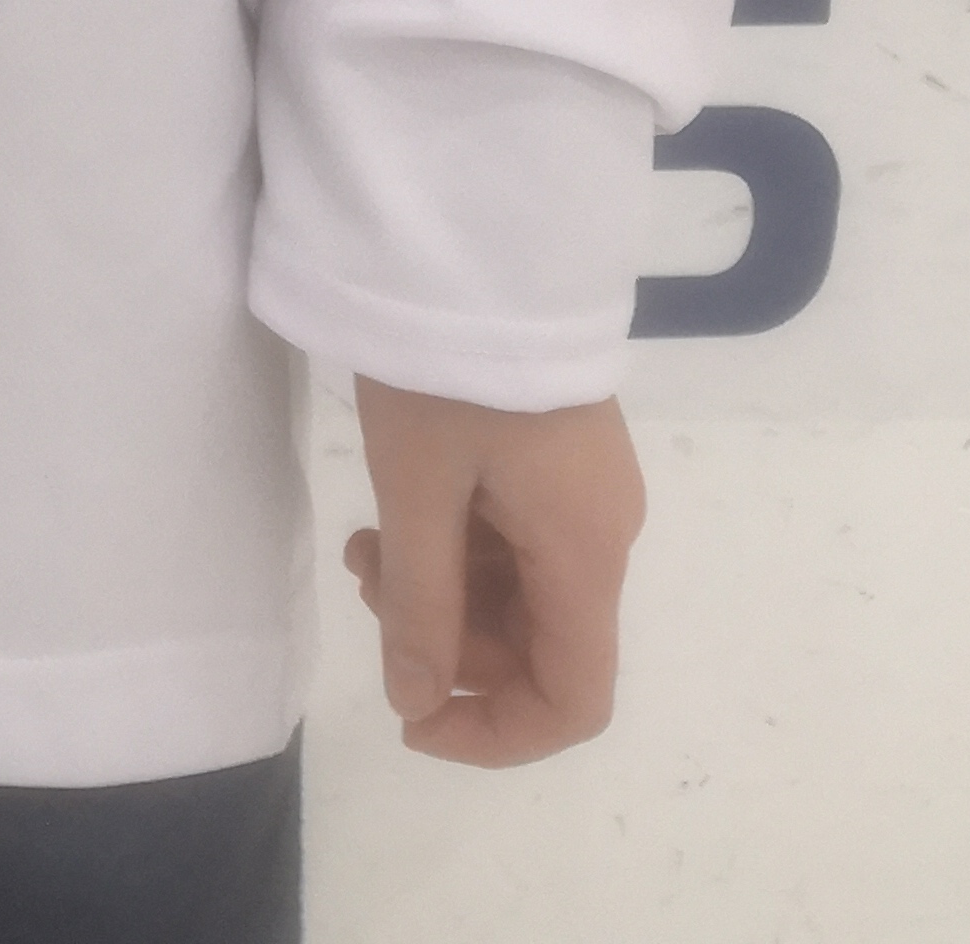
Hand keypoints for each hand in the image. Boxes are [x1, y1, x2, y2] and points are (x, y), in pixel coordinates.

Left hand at [344, 378, 643, 766]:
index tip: (414, 718)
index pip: (576, 699)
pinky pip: (515, 538)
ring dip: (443, 591)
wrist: (475, 236)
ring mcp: (582, 491)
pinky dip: (456, 547)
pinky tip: (393, 515)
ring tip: (366, 545)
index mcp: (588, 551)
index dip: (498, 733)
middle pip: (542, 643)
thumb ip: (422, 606)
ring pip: (520, 590)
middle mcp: (603, 532)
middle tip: (369, 585)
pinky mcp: (555, 455)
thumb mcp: (417, 487)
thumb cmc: (449, 366)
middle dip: (452, 645)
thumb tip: (416, 703)